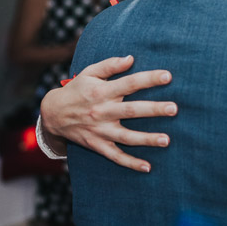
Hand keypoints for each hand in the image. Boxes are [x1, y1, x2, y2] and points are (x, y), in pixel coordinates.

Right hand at [39, 55, 176, 172]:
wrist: (53, 115)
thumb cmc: (76, 90)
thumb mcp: (88, 73)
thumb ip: (110, 65)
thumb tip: (131, 58)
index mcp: (101, 91)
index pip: (129, 83)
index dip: (148, 79)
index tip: (168, 76)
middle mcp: (102, 111)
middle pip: (131, 110)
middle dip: (153, 110)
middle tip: (174, 109)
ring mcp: (100, 130)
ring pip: (126, 136)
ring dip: (147, 139)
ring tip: (167, 140)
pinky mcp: (97, 145)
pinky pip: (115, 156)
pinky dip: (130, 163)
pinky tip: (148, 167)